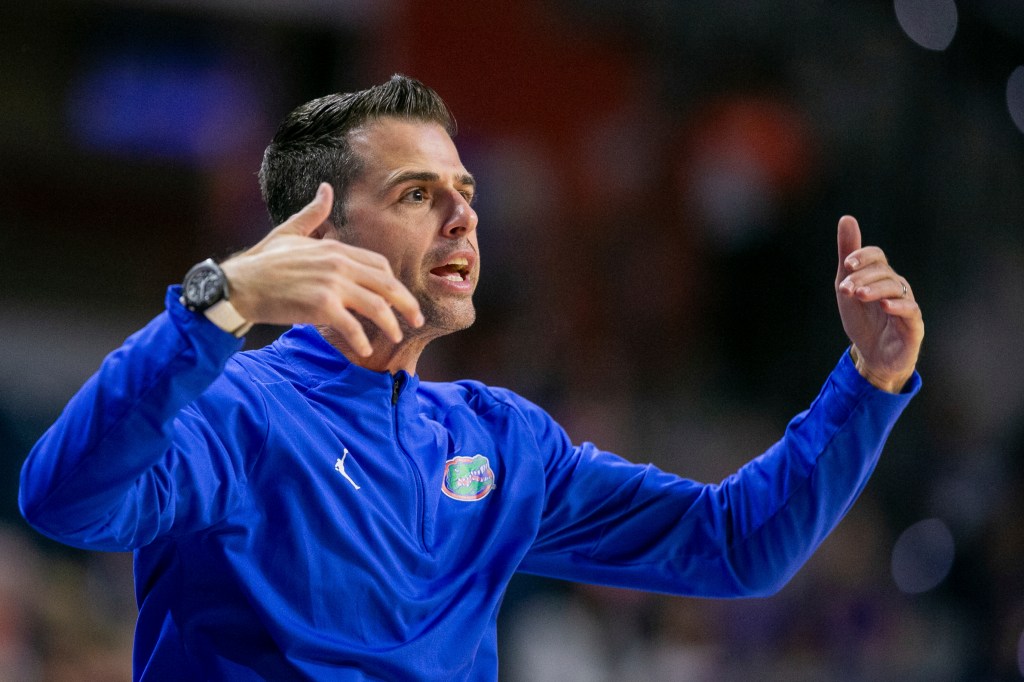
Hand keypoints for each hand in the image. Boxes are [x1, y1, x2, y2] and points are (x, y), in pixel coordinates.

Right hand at [220, 183, 422, 356]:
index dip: (393, 282)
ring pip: (376, 306)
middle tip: (417, 319)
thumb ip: (312, 214)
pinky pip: (352, 326)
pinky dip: (361, 339)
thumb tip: (325, 189)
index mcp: (335, 248)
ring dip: (391, 324)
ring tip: (397, 336)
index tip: (400, 297)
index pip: (379, 264)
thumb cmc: (262, 263)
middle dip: (406, 303)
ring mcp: (331, 284)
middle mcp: (338, 263)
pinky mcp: (320, 306)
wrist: (237, 285)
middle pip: (386, 284)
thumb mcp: (289, 232)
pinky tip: (365, 348)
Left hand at [835, 215, 923, 392]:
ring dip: (875, 290)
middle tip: (845, 289)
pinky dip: (898, 306)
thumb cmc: (863, 320)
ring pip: (896, 289)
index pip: (877, 256)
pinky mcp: (914, 325)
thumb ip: (848, 257)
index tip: (848, 265)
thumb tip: (846, 218)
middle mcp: (897, 287)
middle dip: (862, 278)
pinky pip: (910, 311)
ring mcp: (907, 305)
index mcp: (881, 276)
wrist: (872, 355)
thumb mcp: (847, 288)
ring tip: (859, 295)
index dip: (863, 257)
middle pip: (883, 272)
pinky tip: (885, 305)